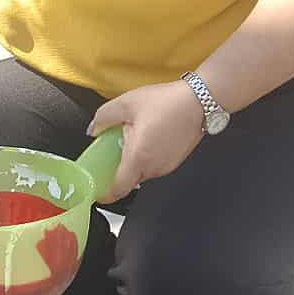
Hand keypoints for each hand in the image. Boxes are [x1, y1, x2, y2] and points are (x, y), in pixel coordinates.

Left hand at [87, 80, 203, 199]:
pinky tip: (149, 136)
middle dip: (120, 168)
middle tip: (113, 149)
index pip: (119, 189)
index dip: (106, 193)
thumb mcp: (127, 104)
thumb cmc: (167, 103)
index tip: (98, 189)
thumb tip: (94, 129)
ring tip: (134, 136)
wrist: (199, 101)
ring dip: (135, 160)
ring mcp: (167, 166)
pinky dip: (148, 156)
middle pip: (130, 179)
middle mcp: (154, 167)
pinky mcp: (176, 161)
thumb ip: (104, 117)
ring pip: (143, 171)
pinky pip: (156, 164)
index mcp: (138, 157)